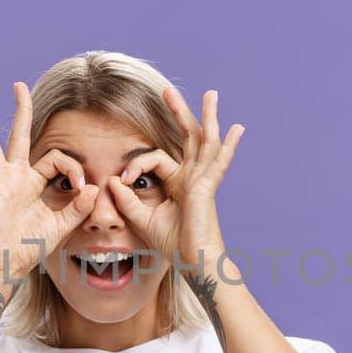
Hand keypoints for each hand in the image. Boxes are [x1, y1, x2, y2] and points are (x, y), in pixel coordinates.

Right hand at [0, 82, 99, 281]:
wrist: (10, 266)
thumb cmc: (31, 246)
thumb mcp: (62, 226)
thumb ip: (79, 208)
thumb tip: (93, 188)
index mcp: (34, 182)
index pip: (56, 159)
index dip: (73, 169)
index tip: (81, 189)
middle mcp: (15, 176)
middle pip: (19, 135)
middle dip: (21, 110)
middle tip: (19, 85)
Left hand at [108, 88, 245, 266]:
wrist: (193, 262)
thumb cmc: (173, 245)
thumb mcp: (142, 219)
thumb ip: (127, 200)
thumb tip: (114, 179)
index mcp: (178, 183)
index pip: (155, 159)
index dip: (136, 165)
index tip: (123, 180)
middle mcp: (192, 177)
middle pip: (186, 137)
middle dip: (177, 112)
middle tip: (166, 90)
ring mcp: (202, 180)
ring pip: (205, 140)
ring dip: (206, 116)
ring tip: (211, 94)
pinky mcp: (207, 187)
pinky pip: (219, 162)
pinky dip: (229, 145)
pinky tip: (237, 128)